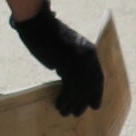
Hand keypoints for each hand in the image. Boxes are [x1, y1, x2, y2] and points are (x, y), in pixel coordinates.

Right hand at [11, 1, 103, 116]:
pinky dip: (65, 98)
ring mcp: (79, 60)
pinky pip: (70, 87)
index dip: (96, 92)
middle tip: (78, 113)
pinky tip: (59, 104)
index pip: (98, 77)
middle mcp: (89, 56)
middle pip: (91, 85)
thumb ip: (73, 62)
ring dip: (73, 103)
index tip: (94, 105)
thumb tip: (72, 82)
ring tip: (65, 112)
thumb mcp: (67, 48)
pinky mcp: (68, 63)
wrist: (37, 23)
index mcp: (91, 51)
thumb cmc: (47, 34)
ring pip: (80, 88)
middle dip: (85, 100)